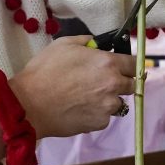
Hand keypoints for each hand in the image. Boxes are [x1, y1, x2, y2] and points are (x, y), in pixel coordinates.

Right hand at [9, 37, 133, 138]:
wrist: (29, 104)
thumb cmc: (44, 71)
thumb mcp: (64, 45)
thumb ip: (87, 42)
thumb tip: (97, 44)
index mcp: (108, 63)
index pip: (135, 64)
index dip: (130, 64)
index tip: (125, 66)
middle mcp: (113, 85)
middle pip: (131, 85)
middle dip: (121, 82)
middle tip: (102, 82)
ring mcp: (108, 107)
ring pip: (118, 102)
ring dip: (108, 99)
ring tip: (87, 98)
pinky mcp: (99, 123)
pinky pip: (105, 117)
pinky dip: (96, 113)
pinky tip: (79, 109)